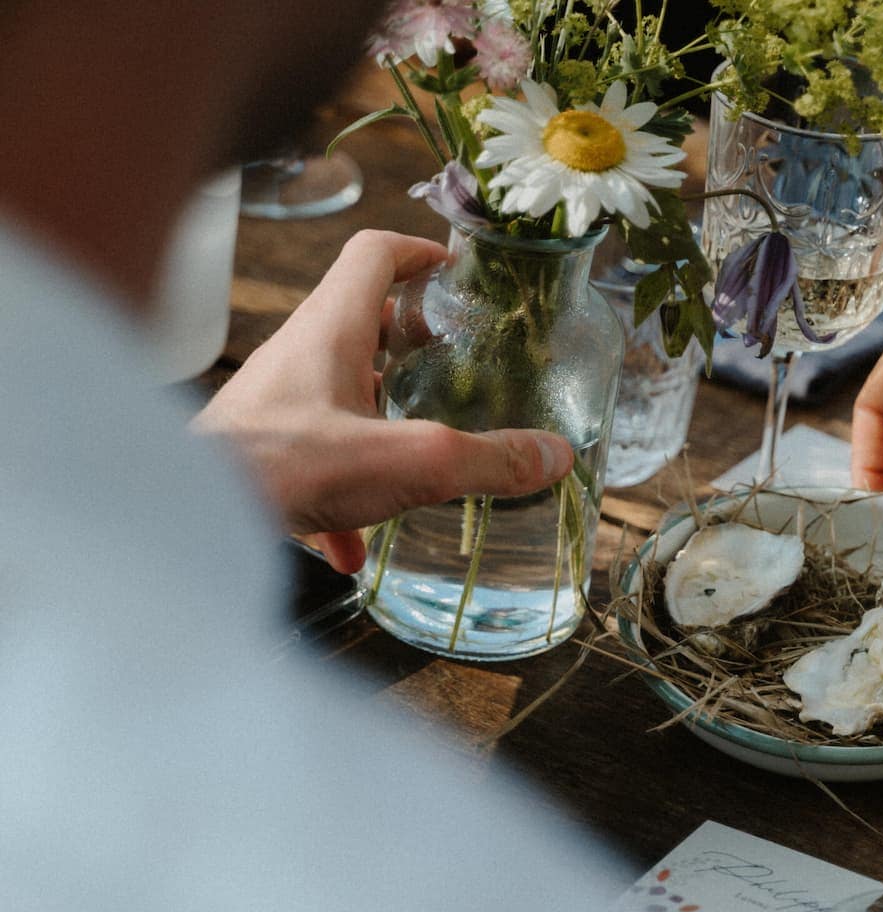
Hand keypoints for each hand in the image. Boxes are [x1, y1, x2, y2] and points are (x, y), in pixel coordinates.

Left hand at [193, 230, 574, 574]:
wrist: (185, 515)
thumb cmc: (288, 466)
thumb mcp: (412, 460)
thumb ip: (488, 459)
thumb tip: (555, 455)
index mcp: (332, 328)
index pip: (374, 254)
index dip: (419, 253)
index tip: (456, 273)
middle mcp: (300, 354)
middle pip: (361, 322)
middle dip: (411, 341)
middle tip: (455, 363)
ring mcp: (276, 402)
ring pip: (338, 392)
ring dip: (380, 414)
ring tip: (418, 446)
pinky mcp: (261, 451)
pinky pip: (313, 458)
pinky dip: (344, 489)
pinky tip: (358, 546)